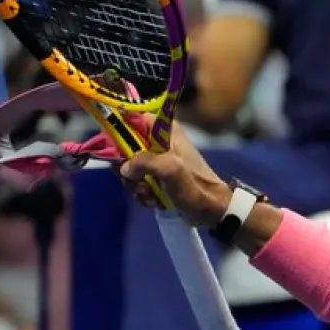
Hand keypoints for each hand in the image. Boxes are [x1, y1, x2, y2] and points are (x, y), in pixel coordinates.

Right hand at [115, 114, 232, 228]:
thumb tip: (124, 168)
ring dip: (136, 185)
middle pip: (123, 147)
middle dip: (127, 169)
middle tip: (139, 181)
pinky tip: (154, 201)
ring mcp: (157, 160)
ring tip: (150, 195)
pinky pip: (137, 182)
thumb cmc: (195, 186)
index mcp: (164, 130)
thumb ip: (143, 162)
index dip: (118, 133)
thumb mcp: (169, 169)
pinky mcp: (157, 177)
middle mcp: (159, 141)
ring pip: (128, 168)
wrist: (211, 211)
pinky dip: (143, 193)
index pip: (130, 118)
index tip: (119, 154)